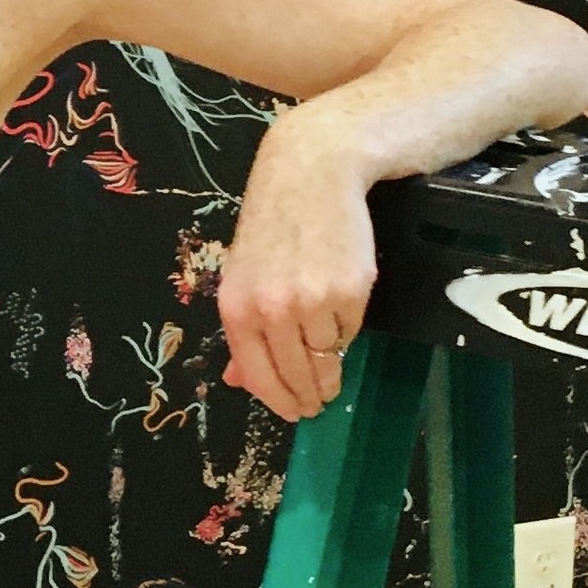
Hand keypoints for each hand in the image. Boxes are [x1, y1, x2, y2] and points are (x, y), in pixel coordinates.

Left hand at [215, 119, 378, 424]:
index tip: (294, 413)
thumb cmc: (274, 225)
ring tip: (331, 358)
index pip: (258, 375)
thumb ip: (243, 331)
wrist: (311, 174)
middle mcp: (272, 310)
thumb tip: (236, 381)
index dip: (279, 401)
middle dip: (310, 395)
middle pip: (297, 375)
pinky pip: (352, 331)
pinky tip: (340, 306)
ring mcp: (313, 302)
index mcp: (237, 308)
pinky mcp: (351, 292)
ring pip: (328, 356)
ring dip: (332, 364)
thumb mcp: (244, 274)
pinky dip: (348, 328)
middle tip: (318, 402)